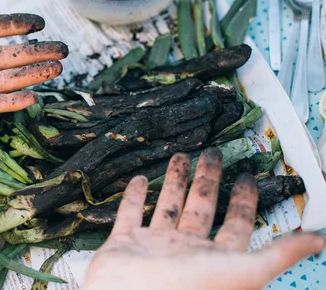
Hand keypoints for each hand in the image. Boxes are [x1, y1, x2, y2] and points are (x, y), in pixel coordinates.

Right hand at [83, 149, 325, 289]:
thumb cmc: (189, 288)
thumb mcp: (245, 270)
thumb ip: (280, 253)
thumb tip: (319, 241)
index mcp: (216, 258)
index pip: (236, 223)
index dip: (244, 200)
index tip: (246, 176)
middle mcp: (186, 250)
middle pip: (202, 208)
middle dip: (208, 181)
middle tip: (213, 155)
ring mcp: (154, 245)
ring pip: (168, 206)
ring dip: (174, 183)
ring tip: (180, 157)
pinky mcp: (125, 242)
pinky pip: (130, 213)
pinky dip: (134, 197)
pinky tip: (139, 179)